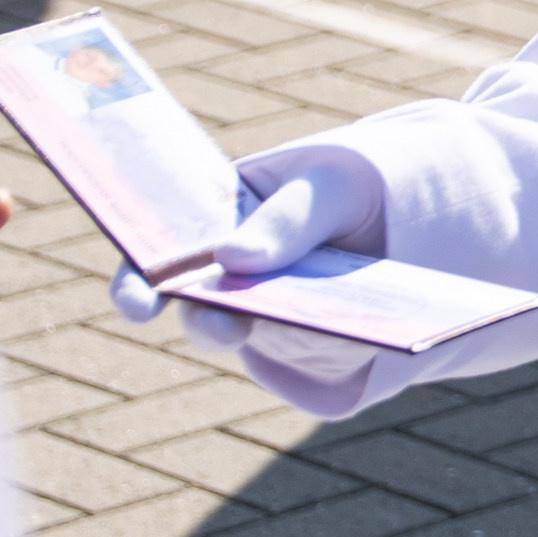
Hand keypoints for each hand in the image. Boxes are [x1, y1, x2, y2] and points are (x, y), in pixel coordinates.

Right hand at [109, 149, 387, 416]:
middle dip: (212, 324)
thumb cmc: (342, 190)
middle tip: (227, 327)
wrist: (401, 220)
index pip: (154, 261)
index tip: (137, 302)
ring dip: (286, 333)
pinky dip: (340, 340)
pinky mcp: (313, 347)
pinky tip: (364, 327)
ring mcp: (267, 320)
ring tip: (315, 321)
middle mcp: (227, 284)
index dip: (137, 283)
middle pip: (204, 315)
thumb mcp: (328, 184)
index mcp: (209, 230)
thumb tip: (232, 258)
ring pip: (267, 338)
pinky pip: (321, 352)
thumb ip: (287, 216)